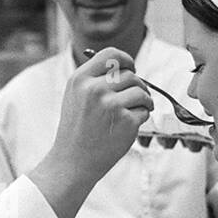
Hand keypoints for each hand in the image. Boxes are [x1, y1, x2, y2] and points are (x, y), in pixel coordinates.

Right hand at [29, 48, 151, 217]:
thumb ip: (95, 78)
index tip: (131, 68)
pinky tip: (127, 126)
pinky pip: (145, 110)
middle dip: (137, 85)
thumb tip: (126, 66)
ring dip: (143, 100)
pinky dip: (142, 117)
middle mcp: (95, 89)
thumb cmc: (76, 129)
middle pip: (130, 74)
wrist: (72, 162)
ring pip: (142, 91)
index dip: (126, 59)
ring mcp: (111, 106)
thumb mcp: (75, 96)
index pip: (111, 55)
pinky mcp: (126, 122)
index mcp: (80, 79)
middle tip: (132, 99)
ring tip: (132, 112)